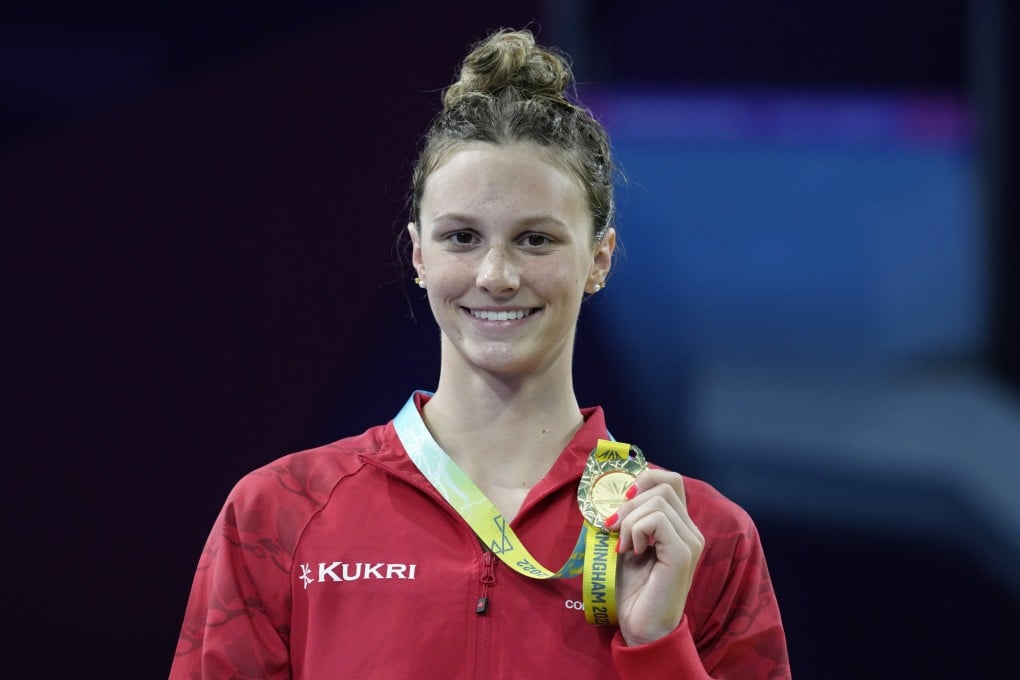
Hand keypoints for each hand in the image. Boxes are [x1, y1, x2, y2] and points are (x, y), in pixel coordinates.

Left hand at [605, 469, 704, 645]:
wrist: (642, 628)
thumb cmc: (633, 591)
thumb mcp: (626, 545)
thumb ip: (628, 520)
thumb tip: (613, 495)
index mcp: (679, 526)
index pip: (670, 480)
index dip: (643, 480)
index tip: (620, 505)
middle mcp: (690, 530)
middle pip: (664, 485)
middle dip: (630, 501)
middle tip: (614, 529)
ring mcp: (690, 541)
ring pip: (658, 500)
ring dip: (630, 520)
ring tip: (623, 546)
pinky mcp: (683, 554)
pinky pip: (657, 520)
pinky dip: (636, 530)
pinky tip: (632, 552)